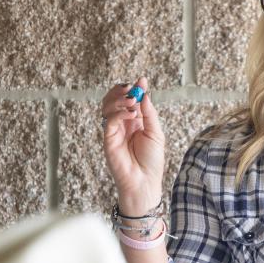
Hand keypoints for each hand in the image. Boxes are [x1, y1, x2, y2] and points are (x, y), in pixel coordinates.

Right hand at [101, 76, 166, 214]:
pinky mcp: (108, 139)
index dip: (134, 88)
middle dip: (122, 91)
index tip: (141, 80)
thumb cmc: (152, 161)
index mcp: (135, 122)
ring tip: (131, 100)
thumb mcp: (156, 133)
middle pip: (114, 99)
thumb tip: (145, 93)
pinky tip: (130, 115)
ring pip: (107, 107)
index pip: (129, 100)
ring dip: (118, 99)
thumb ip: (149, 113)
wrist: (144, 182)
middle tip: (132, 89)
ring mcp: (114, 131)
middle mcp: (123, 124)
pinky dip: (118, 113)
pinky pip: (109, 120)